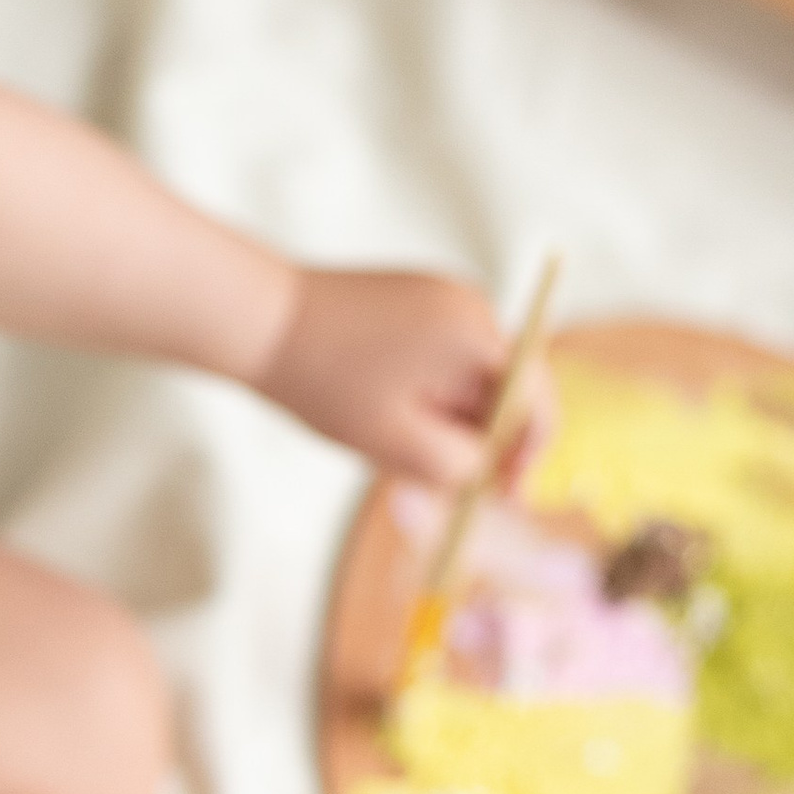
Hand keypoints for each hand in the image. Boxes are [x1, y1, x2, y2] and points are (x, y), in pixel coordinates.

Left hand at [256, 266, 527, 488]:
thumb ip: (458, 465)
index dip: (528, 456)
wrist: (258, 319)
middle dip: (481, 439)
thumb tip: (490, 473)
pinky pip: (446, 358)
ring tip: (392, 440)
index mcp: (476, 335)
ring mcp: (446, 295)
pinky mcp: (419, 298)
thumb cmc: (324, 380)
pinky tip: (382, 409)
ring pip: (473, 378)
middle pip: (506, 390)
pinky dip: (429, 392)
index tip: (507, 497)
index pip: (535, 402)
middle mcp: (472, 305)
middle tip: (444, 484)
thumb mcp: (396, 442)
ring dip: (450, 418)